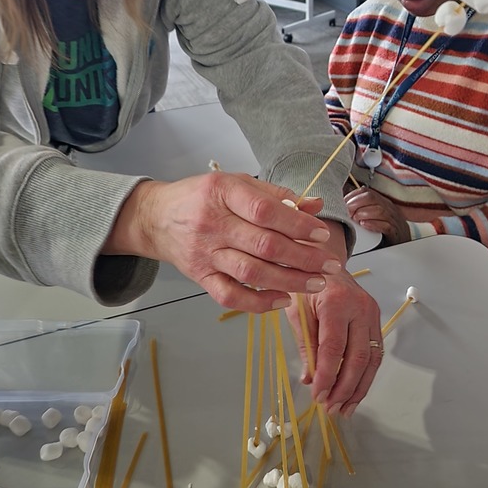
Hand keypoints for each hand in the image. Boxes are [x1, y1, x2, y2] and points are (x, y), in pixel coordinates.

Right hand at [104, 173, 342, 312]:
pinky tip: (282, 300)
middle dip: (303, 258)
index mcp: (224, 193)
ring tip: (316, 284)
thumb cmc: (202, 197)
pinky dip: (258, 302)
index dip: (297, 225)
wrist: (157, 217)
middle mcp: (213, 223)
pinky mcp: (200, 276)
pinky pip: (230, 296)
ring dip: (288, 281)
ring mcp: (205, 253)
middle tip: (330, 265)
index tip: (322, 235)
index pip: (265, 211)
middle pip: (264, 245)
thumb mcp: (237, 184)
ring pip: (251, 273)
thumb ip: (276, 195)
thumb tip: (315, 205)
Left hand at [284, 226, 382, 415]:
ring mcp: (372, 314)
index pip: (334, 348)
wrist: (326, 262)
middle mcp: (360, 308)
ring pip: (371, 359)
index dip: (327, 376)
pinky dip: (366, 377)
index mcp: (335, 303)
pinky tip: (355, 393)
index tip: (318, 396)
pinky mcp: (377, 320)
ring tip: (344, 409)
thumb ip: (306, 346)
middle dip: (344, 388)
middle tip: (331, 408)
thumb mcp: (298, 313)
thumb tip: (310, 380)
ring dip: (358, 388)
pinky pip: (376, 353)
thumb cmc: (307, 287)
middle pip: (357, 357)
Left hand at [344, 186, 410, 245]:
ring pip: (379, 210)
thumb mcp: (373, 215)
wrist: (402, 242)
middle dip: (356, 203)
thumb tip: (343, 204)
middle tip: (347, 211)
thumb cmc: (384, 228)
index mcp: (381, 202)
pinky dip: (374, 224)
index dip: (353, 196)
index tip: (343, 203)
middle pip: (372, 198)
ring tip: (355, 218)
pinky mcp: (395, 232)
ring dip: (364, 213)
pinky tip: (365, 224)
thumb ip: (361, 208)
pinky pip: (386, 225)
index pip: (366, 192)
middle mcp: (388, 207)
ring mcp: (393, 219)